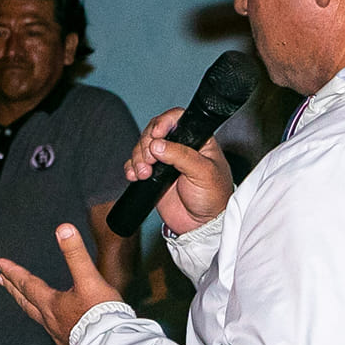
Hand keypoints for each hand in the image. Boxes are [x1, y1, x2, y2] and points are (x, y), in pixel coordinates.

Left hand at [0, 223, 124, 344]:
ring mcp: (59, 334)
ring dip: (27, 304)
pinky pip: (52, 330)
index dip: (13, 272)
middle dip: (13, 288)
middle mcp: (50, 320)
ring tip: (22, 299)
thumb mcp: (89, 279)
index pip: (27, 284)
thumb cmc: (101, 316)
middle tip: (1, 279)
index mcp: (52, 304)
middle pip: (26, 301)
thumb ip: (76, 254)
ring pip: (37, 316)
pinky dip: (46, 321)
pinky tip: (53, 323)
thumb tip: (63, 230)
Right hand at [123, 109, 234, 234]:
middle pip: (154, 131)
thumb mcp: (203, 173)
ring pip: (142, 147)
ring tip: (144, 173)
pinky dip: (131, 168)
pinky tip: (135, 176)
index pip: (177, 119)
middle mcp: (179, 147)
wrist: (202, 225)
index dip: (164, 122)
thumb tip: (158, 145)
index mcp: (197, 140)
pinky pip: (135, 164)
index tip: (157, 134)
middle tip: (150, 160)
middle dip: (146, 143)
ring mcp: (165, 161)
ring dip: (137, 157)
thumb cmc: (213, 197)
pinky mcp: (153, 176)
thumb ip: (181, 156)